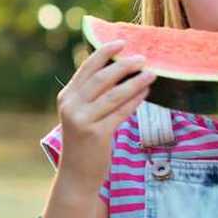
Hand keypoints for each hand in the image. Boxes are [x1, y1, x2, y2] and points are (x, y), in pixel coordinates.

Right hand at [54, 41, 154, 196]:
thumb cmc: (84, 144)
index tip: (121, 42)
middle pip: (101, 78)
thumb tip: (119, 72)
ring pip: (114, 94)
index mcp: (66, 97)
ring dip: (134, 81)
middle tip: (143, 58)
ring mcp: (83, 120)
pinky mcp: (97, 134)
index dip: (104, 53)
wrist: (76, 175)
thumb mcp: (81, 115)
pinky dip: (135, 100)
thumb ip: (92, 96)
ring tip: (151, 72)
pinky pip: (121, 112)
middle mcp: (71, 106)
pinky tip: (146, 92)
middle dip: (124, 65)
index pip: (86, 68)